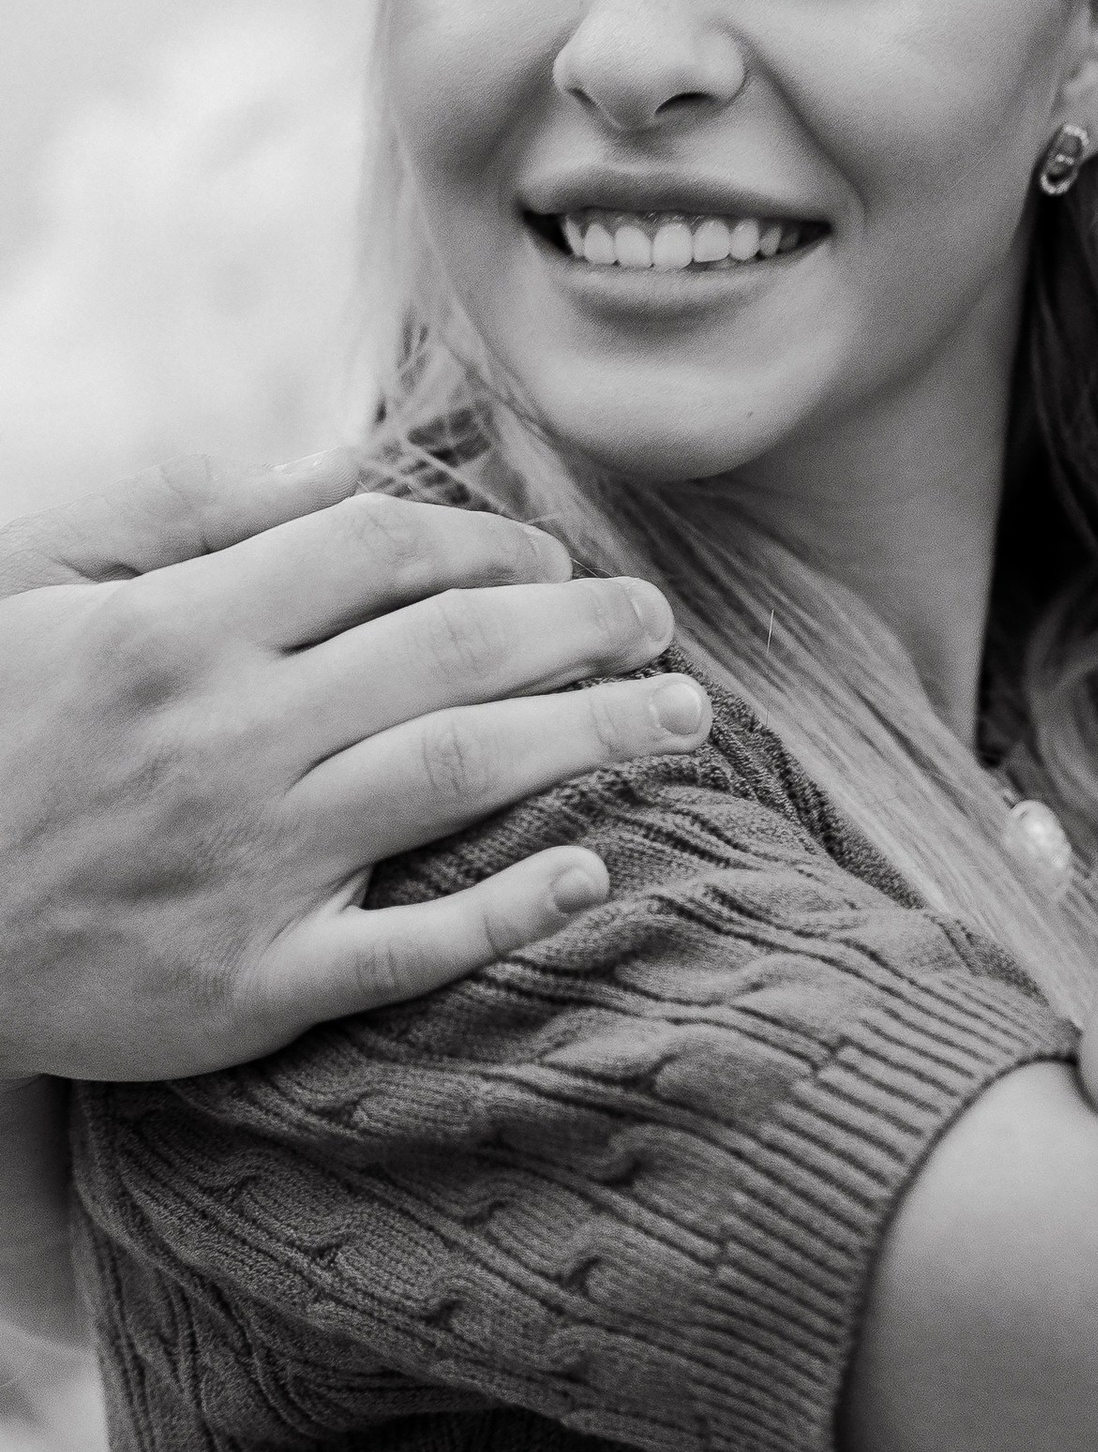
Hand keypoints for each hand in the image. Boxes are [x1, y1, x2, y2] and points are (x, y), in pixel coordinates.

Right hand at [0, 450, 706, 1078]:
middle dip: (584, 626)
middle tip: (658, 623)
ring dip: (593, 737)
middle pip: (456, 655)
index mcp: (178, 634)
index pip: (382, 553)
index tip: (548, 554)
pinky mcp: (246, 989)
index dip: (490, 541)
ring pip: (459, 777)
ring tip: (679, 717)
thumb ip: (190, 516)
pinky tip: (590, 873)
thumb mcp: (41, 585)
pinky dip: (506, 910)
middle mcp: (226, 743)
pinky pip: (405, 950)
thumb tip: (347, 463)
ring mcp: (244, 869)